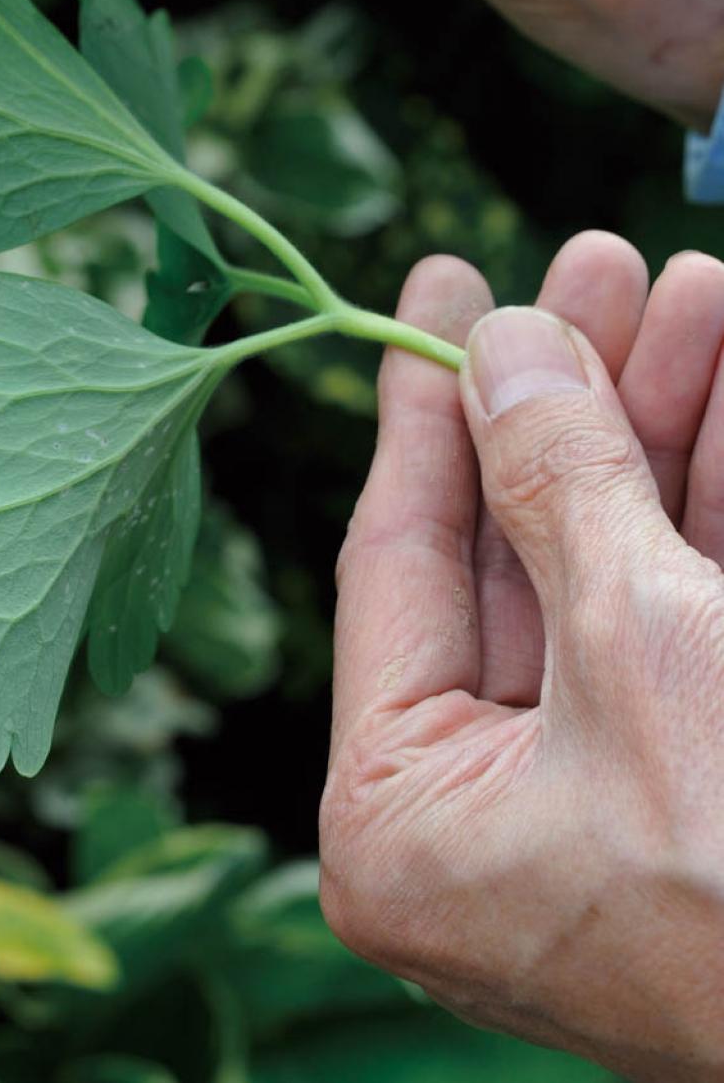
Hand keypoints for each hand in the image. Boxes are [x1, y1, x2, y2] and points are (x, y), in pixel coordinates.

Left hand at [321, 232, 723, 1078]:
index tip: (442, 279)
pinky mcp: (698, 783)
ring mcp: (605, 807)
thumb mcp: (638, 636)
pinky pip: (690, 606)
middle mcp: (486, 821)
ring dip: (665, 422)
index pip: (395, 558)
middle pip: (519, 542)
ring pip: (616, 561)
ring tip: (697, 288)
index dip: (428, 403)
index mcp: (401, 822)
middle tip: (600, 264)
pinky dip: (716, 495)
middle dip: (576, 393)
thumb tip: (506, 344)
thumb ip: (556, 479)